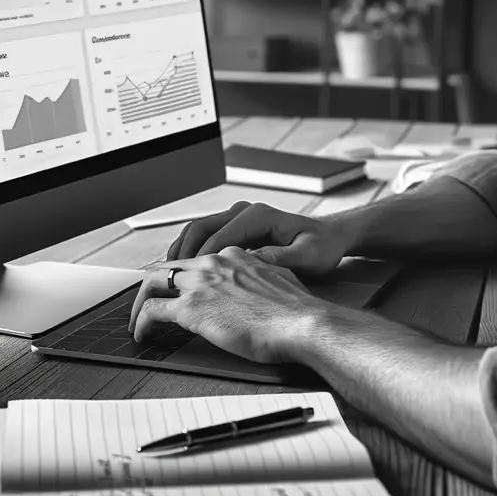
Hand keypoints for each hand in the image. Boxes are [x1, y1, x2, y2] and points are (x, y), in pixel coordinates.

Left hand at [128, 247, 323, 362]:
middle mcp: (213, 262)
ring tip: (138, 320)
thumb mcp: (281, 278)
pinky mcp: (191, 308)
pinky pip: (153, 309)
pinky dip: (141, 321)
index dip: (183, 276)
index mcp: (234, 255)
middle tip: (148, 301)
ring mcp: (200, 283)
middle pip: (169, 266)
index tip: (178, 289)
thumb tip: (267, 280)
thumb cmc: (298, 310)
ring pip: (153, 282)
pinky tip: (142, 334)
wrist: (301, 323)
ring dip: (140, 301)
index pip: (197, 259)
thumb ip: (266, 274)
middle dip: (154, 284)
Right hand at [166, 201, 350, 276]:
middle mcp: (245, 212)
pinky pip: (206, 236)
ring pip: (198, 230)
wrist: (330, 238)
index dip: (199, 260)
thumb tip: (252, 261)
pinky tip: (184, 271)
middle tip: (166, 279)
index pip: (218, 236)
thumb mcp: (308, 256)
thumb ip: (281, 258)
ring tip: (168, 276)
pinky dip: (191, 251)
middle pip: (200, 227)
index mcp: (258, 216)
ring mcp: (239, 218)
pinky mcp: (237, 228)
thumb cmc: (322, 248)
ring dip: (181, 251)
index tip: (185, 282)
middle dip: (181, 254)